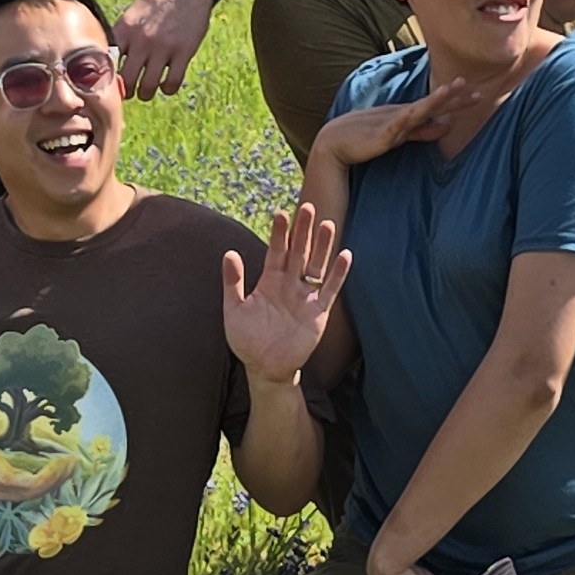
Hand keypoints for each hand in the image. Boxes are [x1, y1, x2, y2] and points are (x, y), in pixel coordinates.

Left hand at [112, 0, 215, 97]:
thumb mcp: (133, 12)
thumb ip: (123, 34)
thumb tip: (110, 59)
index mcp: (125, 30)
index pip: (108, 63)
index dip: (108, 76)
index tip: (111, 81)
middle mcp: (141, 41)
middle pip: (127, 81)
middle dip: (127, 91)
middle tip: (131, 91)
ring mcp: (163, 48)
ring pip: (148, 87)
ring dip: (146, 93)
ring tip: (148, 91)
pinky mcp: (184, 52)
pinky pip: (172, 83)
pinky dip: (168, 89)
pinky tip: (167, 85)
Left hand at [221, 201, 349, 382]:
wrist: (265, 368)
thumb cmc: (247, 340)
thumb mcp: (234, 309)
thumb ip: (233, 282)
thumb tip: (228, 252)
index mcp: (269, 281)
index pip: (276, 251)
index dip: (279, 233)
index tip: (281, 213)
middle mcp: (289, 284)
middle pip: (298, 252)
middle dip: (302, 231)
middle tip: (307, 206)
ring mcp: (305, 297)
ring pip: (316, 265)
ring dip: (322, 246)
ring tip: (327, 223)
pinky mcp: (318, 312)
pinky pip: (330, 289)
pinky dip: (338, 274)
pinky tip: (345, 255)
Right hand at [311, 73, 491, 172]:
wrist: (334, 141)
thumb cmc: (367, 136)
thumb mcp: (401, 134)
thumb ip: (423, 131)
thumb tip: (448, 126)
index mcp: (408, 114)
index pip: (437, 106)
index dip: (456, 101)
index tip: (477, 95)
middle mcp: (402, 114)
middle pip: (431, 104)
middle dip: (450, 96)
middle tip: (469, 86)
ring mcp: (391, 123)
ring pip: (416, 111)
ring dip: (432, 101)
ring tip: (448, 91)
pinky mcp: (381, 134)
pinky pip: (394, 126)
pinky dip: (405, 119)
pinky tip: (413, 113)